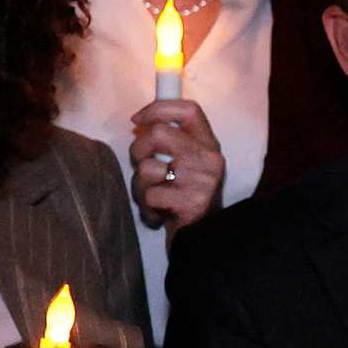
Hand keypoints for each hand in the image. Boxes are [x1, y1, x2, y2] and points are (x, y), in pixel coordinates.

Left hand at [125, 98, 229, 229]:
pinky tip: (159, 214)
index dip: (158, 108)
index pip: (188, 109)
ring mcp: (203, 180)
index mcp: (209, 145)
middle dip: (137, 150)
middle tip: (141, 167)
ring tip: (153, 197)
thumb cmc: (184, 198)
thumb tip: (140, 123)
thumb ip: (171, 143)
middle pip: (158, 132)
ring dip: (139, 185)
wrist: (202, 238)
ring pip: (147, 167)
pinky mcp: (192, 202)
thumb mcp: (187, 165)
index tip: (137, 120)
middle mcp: (210, 158)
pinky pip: (150, 194)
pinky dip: (147, 207)